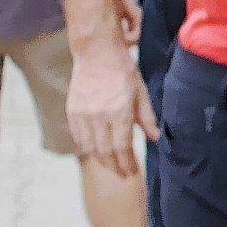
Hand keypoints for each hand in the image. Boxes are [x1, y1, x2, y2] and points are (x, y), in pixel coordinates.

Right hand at [68, 31, 147, 174]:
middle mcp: (99, 116)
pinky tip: (94, 150)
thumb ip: (146, 117)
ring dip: (100, 160)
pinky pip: (77, 137)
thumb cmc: (123, 70)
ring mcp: (83, 114)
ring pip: (89, 147)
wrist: (97, 52)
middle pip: (105, 152)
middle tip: (122, 174)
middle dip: (115, 167)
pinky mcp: (72, 111)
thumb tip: (154, 138)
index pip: (122, 148)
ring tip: (110, 165)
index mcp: (119, 112)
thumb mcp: (141, 92)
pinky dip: (86, 147)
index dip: (127, 163)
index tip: (131, 171)